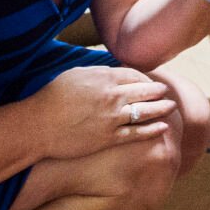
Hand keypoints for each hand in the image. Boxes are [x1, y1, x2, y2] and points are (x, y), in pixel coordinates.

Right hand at [29, 66, 176, 157]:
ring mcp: (112, 118)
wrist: (38, 125)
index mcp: (103, 78)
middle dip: (158, 91)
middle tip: (166, 92)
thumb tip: (111, 71)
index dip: (145, 78)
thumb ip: (97, 72)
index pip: (134, 75)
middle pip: (145, 91)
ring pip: (145, 111)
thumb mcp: (74, 75)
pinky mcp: (109, 138)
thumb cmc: (51, 98)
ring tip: (171, 106)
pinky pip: (137, 133)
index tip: (150, 82)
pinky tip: (163, 127)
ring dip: (161, 108)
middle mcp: (112, 96)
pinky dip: (153, 129)